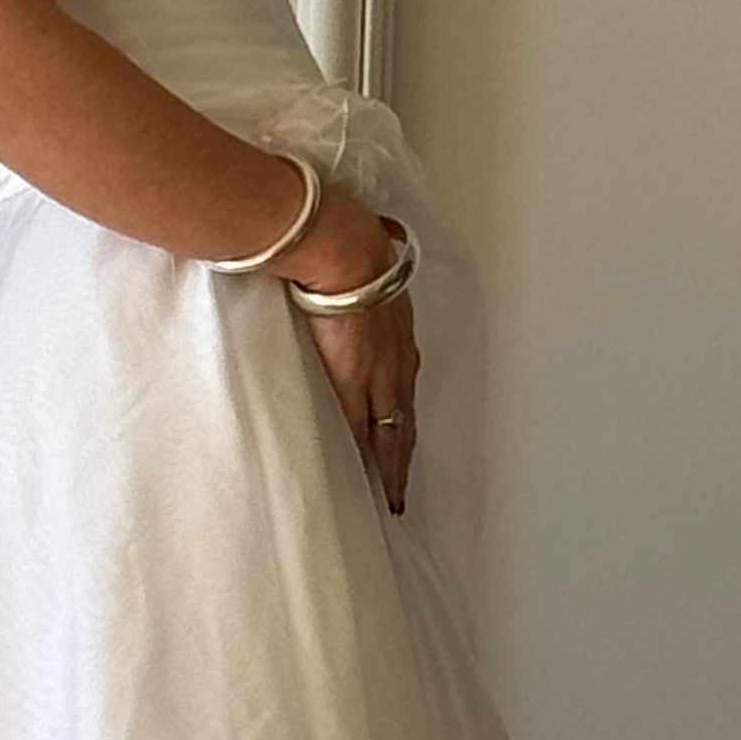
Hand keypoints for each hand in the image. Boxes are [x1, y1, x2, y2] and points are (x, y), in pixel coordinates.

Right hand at [294, 224, 416, 516]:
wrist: (341, 249)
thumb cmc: (345, 246)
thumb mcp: (358, 269)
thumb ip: (349, 283)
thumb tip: (335, 276)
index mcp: (395, 330)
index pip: (401, 385)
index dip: (402, 414)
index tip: (402, 437)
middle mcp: (397, 359)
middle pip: (405, 418)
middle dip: (404, 453)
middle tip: (402, 487)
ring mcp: (380, 376)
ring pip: (393, 433)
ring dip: (393, 464)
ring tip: (391, 493)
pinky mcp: (356, 387)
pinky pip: (366, 435)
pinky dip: (370, 462)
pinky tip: (370, 482)